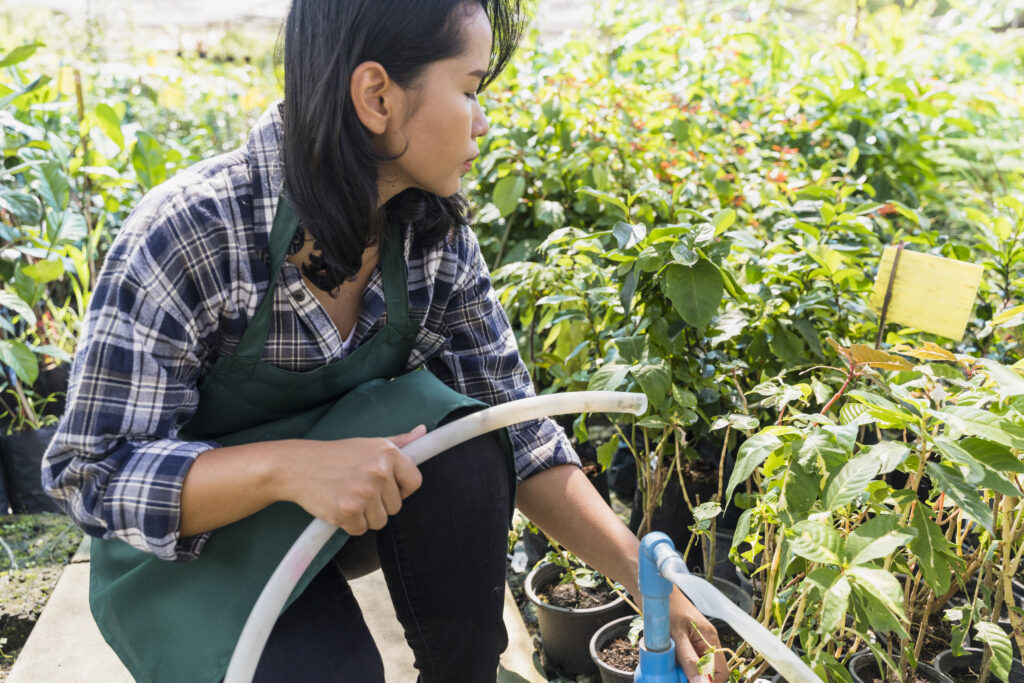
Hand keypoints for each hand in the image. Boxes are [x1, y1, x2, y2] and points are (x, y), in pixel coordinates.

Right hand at [279, 425, 425, 534]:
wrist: (297, 466)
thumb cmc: (336, 456)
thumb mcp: (369, 444)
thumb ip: (400, 441)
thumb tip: (423, 430)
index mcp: (388, 453)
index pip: (415, 482)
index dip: (402, 489)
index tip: (387, 487)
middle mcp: (379, 471)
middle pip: (396, 506)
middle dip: (378, 503)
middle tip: (357, 489)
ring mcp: (364, 492)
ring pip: (380, 521)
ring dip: (365, 516)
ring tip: (347, 497)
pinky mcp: (348, 511)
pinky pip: (361, 530)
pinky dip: (349, 524)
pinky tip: (337, 506)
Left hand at [670, 589, 728, 682]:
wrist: (657, 592)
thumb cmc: (668, 608)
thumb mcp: (677, 636)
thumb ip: (689, 660)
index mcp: (710, 639)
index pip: (721, 671)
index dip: (710, 682)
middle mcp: (707, 643)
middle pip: (708, 672)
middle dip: (694, 678)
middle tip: (677, 676)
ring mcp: (696, 643)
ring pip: (696, 668)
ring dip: (684, 672)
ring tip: (670, 667)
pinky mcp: (686, 643)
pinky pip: (686, 662)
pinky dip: (678, 666)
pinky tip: (668, 662)